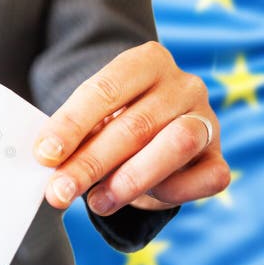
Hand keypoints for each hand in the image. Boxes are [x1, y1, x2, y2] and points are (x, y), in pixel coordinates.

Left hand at [33, 42, 230, 215]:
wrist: (151, 136)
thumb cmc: (110, 123)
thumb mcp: (89, 120)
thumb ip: (72, 135)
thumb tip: (47, 160)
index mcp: (146, 62)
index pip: (105, 90)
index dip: (72, 125)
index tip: (44, 155)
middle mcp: (183, 85)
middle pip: (135, 125)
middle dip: (90, 163)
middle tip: (59, 192)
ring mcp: (207, 119)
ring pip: (175, 145)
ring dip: (129, 180)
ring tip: (96, 202)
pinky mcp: (219, 157)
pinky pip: (207, 177)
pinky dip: (172, 192)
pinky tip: (140, 200)